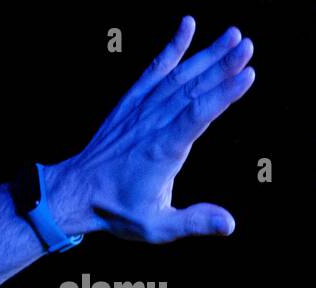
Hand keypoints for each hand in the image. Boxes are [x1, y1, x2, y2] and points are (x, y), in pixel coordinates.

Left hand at [44, 16, 254, 243]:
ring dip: (206, 55)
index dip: (222, 95)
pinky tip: (187, 26)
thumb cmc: (116, 211)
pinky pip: (152, 72)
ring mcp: (139, 112)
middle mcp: (151, 126)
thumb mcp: (155, 226)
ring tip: (234, 36)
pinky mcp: (130, 104)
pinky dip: (169, 49)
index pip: (195, 117)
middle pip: (190, 90)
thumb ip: (193, 222)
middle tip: (248, 46)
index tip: (247, 75)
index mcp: (161, 151)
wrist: (74, 193)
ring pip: (176, 78)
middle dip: (220, 66)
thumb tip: (229, 225)